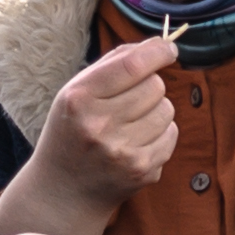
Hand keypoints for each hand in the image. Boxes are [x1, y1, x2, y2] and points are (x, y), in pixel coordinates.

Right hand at [34, 31, 180, 209]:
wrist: (62, 191)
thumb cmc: (73, 130)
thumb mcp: (76, 92)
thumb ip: (114, 62)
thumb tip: (160, 44)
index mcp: (79, 99)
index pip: (132, 66)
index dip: (158, 52)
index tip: (169, 49)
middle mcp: (99, 126)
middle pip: (155, 86)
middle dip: (150, 86)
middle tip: (131, 100)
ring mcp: (122, 151)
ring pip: (167, 110)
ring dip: (156, 111)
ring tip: (131, 123)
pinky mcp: (141, 170)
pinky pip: (172, 135)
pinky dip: (161, 134)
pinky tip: (137, 143)